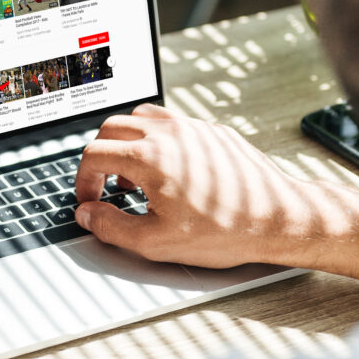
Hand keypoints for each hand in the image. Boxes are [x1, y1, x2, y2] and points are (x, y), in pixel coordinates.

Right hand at [75, 103, 313, 268]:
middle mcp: (170, 134)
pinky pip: (173, 122)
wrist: (276, 219)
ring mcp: (193, 128)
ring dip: (127, 142)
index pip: (94, 153)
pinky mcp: (213, 132)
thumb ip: (112, 227)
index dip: (83, 179)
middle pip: (112, 127)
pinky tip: (168, 170)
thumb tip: (89, 215)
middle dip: (100, 157)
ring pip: (142, 116)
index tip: (89, 199)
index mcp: (150, 157)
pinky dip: (157, 140)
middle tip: (104, 185)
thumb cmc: (225, 231)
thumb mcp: (156, 242)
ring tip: (133, 176)